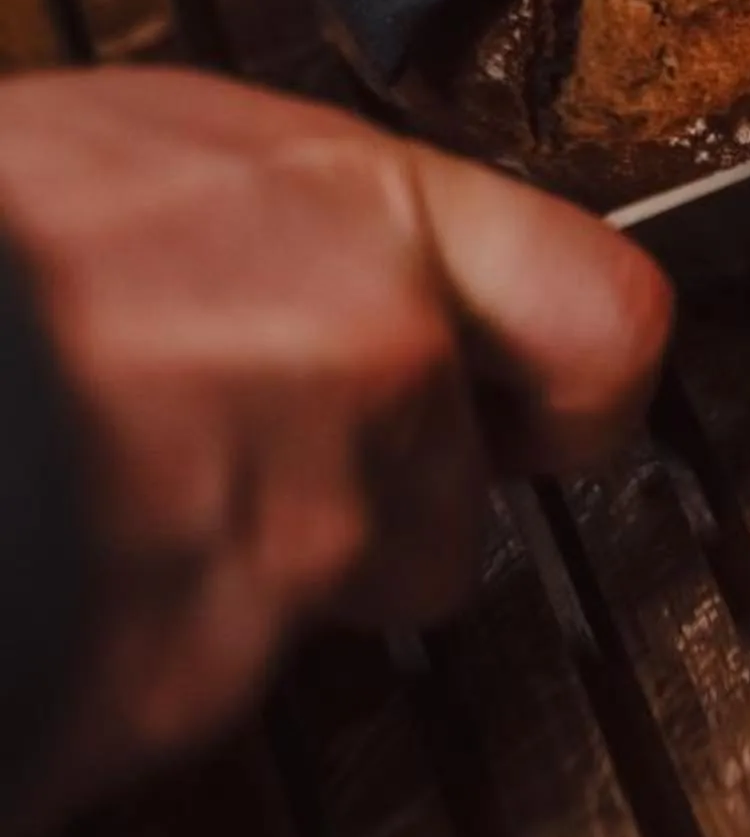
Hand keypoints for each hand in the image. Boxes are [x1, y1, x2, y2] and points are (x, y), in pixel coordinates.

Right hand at [0, 70, 670, 836]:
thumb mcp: (152, 146)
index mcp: (371, 222)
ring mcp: (280, 544)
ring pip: (311, 607)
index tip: (545, 414)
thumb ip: (304, 222)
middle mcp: (368, 381)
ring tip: (95, 482)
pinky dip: (122, 655)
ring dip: (228, 576)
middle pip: (450, 513)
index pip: (606, 323)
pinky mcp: (172, 685)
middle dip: (360, 509)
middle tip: (222, 449)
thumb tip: (350, 270)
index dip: (576, 389)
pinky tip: (51, 557)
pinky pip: (177, 690)